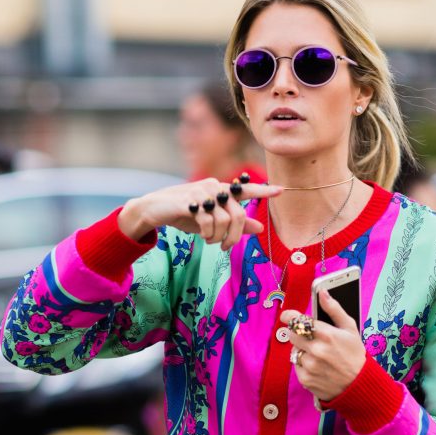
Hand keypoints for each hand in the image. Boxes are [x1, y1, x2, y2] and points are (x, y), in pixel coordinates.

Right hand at [118, 179, 282, 251]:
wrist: (154, 210)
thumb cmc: (184, 215)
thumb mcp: (211, 221)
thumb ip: (235, 224)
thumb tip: (260, 228)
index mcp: (220, 190)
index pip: (245, 189)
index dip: (263, 191)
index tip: (281, 190)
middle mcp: (213, 187)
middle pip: (238, 213)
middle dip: (235, 235)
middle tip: (224, 247)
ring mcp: (201, 192)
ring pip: (224, 219)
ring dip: (218, 237)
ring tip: (209, 241)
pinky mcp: (190, 201)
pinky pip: (209, 221)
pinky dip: (208, 233)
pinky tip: (202, 236)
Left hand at [280, 289, 364, 402]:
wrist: (358, 385)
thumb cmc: (355, 354)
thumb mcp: (350, 328)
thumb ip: (334, 309)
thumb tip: (322, 292)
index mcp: (327, 335)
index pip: (298, 320)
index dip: (289, 316)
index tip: (287, 316)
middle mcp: (316, 350)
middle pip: (292, 334)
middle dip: (298, 333)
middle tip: (310, 337)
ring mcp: (310, 366)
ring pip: (294, 351)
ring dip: (302, 350)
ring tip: (318, 354)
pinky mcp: (305, 379)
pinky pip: (296, 366)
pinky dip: (303, 365)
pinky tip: (317, 366)